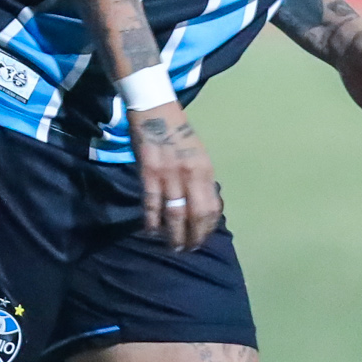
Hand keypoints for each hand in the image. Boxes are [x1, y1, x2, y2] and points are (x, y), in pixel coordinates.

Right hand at [131, 105, 221, 249]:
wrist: (156, 112)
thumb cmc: (179, 134)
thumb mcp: (199, 155)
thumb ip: (201, 180)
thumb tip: (204, 207)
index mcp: (205, 171)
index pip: (212, 208)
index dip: (207, 228)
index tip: (202, 239)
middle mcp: (191, 175)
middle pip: (195, 215)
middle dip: (192, 237)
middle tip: (187, 249)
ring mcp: (169, 175)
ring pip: (174, 214)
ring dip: (173, 235)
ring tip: (172, 246)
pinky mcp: (149, 174)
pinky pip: (152, 204)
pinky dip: (152, 221)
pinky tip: (152, 232)